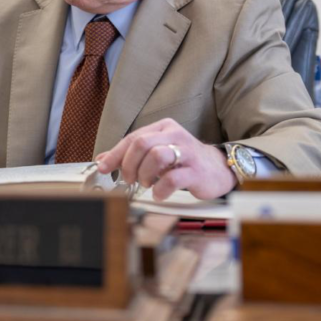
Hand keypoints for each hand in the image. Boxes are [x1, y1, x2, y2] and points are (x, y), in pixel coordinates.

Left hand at [95, 118, 235, 200]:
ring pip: (157, 156)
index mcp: (163, 128)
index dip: (115, 154)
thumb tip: (102, 160)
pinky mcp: (196, 170)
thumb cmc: (183, 161)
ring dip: (145, 174)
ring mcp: (187, 152)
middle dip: (129, 165)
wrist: (217, 169)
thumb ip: (131, 154)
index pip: (133, 137)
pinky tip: (159, 193)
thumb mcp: (157, 151)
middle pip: (142, 144)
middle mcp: (175, 135)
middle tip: (130, 179)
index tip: (103, 168)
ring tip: (146, 184)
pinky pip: (173, 178)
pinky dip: (160, 189)